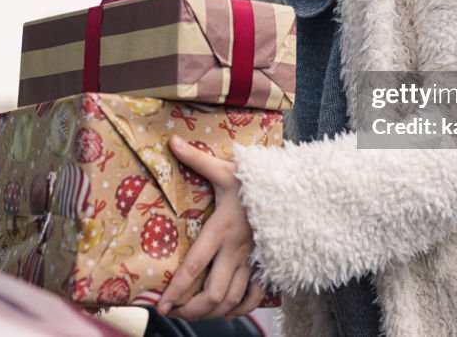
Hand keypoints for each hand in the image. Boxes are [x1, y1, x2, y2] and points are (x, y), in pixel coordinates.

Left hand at [157, 134, 266, 319]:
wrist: (296, 188)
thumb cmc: (256, 179)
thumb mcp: (224, 169)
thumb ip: (196, 158)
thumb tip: (171, 141)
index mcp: (221, 230)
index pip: (194, 266)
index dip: (176, 289)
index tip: (160, 305)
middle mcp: (235, 251)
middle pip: (214, 293)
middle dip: (191, 310)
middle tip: (174, 313)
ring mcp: (252, 260)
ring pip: (233, 299)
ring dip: (212, 312)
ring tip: (193, 314)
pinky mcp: (265, 263)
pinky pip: (255, 296)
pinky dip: (241, 309)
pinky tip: (229, 311)